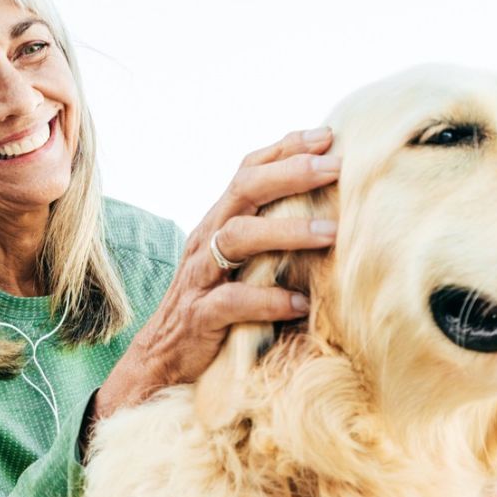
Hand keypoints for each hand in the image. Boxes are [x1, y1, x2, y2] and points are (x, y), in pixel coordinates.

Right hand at [94, 128, 340, 418]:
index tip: (327, 136)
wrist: (162, 361)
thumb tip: (330, 213)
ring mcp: (200, 277)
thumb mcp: (238, 263)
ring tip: (331, 234)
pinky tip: (301, 303)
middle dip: (290, 174)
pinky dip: (269, 300)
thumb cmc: (214, 308)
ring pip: (237, 237)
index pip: (247, 171)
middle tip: (334, 167)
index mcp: (216, 222)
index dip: (284, 149)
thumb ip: (269, 237)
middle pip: (243, 190)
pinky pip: (233, 301)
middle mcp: (205, 240)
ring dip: (286, 231)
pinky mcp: (200, 316)